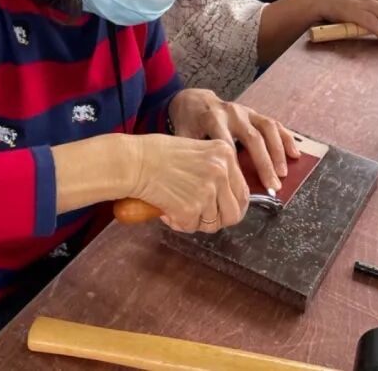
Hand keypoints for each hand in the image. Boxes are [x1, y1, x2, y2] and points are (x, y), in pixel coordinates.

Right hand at [129, 133, 248, 233]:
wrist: (134, 161)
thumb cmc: (157, 154)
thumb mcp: (197, 151)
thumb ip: (216, 169)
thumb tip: (227, 197)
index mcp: (225, 154)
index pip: (243, 191)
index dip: (233, 206)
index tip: (223, 210)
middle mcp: (221, 172)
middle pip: (235, 213)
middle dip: (218, 220)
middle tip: (202, 217)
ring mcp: (207, 191)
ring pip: (213, 224)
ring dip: (196, 221)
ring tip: (178, 208)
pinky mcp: (191, 208)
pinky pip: (192, 227)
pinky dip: (179, 223)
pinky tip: (167, 209)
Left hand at [168, 89, 300, 194]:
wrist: (193, 101)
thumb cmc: (188, 124)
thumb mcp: (183, 137)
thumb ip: (192, 155)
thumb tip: (199, 184)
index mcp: (213, 119)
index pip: (229, 145)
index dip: (237, 168)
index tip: (244, 189)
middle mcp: (233, 113)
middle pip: (253, 138)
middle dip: (264, 163)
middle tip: (273, 185)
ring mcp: (246, 111)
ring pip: (267, 129)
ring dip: (278, 152)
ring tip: (283, 173)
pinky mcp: (255, 113)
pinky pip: (274, 124)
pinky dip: (286, 138)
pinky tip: (295, 154)